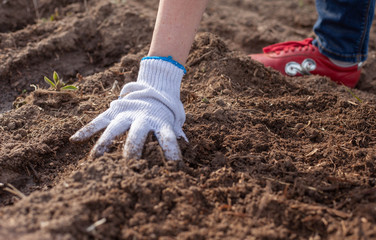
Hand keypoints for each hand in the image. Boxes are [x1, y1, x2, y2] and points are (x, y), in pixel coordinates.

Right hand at [70, 57, 186, 160]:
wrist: (157, 86)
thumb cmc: (166, 110)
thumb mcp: (175, 120)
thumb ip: (177, 133)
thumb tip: (186, 145)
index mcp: (161, 122)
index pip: (167, 138)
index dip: (171, 152)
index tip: (173, 167)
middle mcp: (142, 117)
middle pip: (136, 135)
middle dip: (132, 151)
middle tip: (129, 166)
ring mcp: (127, 112)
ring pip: (114, 128)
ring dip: (105, 143)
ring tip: (95, 158)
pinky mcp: (115, 110)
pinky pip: (99, 120)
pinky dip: (87, 129)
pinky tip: (75, 140)